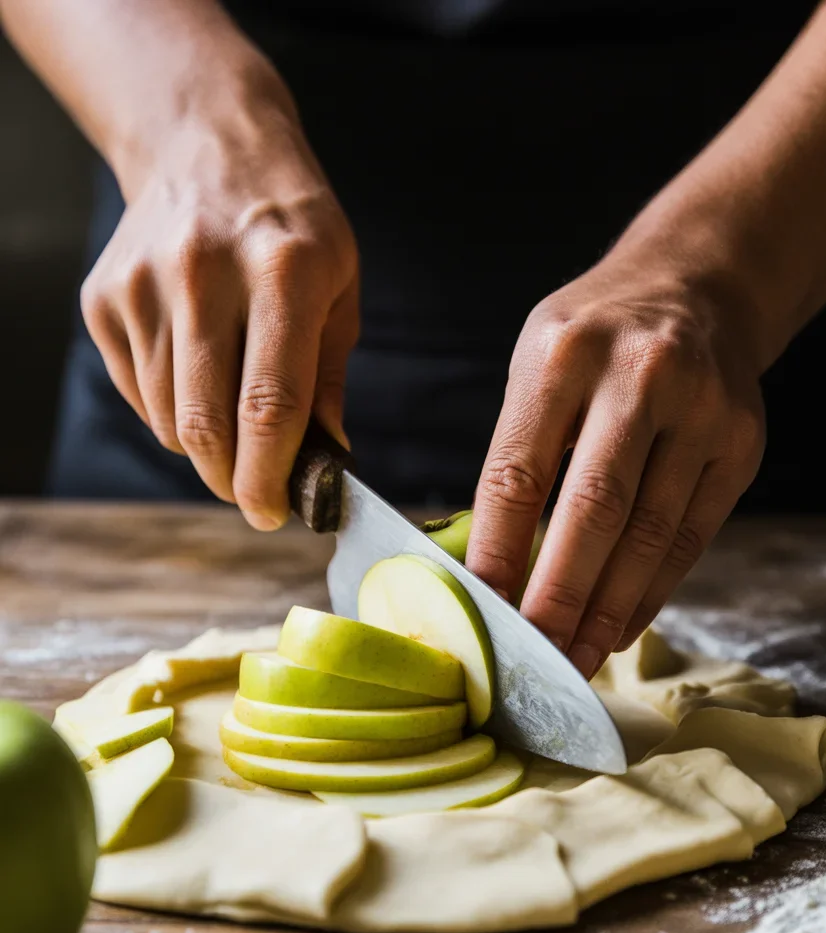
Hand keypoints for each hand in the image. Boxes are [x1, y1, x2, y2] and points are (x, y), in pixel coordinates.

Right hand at [80, 77, 358, 529]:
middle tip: (254, 492)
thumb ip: (329, 377)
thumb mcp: (339, 286)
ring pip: (169, 420)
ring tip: (233, 416)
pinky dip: (171, 411)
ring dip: (205, 446)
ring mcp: (145, 284)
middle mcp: (205, 275)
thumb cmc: (291, 227)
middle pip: (207, 426)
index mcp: (283, 272)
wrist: (208, 146)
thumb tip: (325, 463)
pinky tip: (197, 374)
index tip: (275, 514)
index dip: (271, 476)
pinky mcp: (105, 297)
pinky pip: (137, 395)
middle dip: (233, 480)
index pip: (270, 404)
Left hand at [465, 251, 764, 678]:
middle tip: (535, 655)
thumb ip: (519, 450)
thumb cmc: (594, 339)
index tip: (482, 610)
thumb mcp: (538, 365)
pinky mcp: (741, 443)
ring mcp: (701, 409)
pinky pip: (691, 536)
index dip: (498, 551)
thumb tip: (493, 564)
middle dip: (559, 595)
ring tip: (577, 655)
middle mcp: (639, 375)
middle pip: (594, 510)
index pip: (520, 472)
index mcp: (563, 354)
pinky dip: (653, 591)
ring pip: (649, 534)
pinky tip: (622, 624)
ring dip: (609, 608)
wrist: (696, 287)